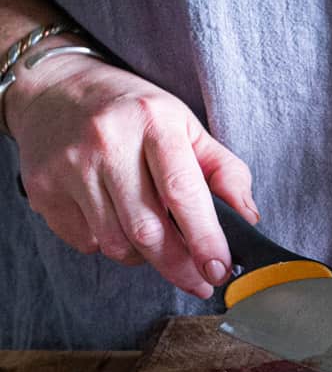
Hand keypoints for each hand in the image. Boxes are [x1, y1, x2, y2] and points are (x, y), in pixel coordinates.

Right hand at [7, 54, 257, 298]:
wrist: (57, 89)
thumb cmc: (135, 114)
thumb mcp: (187, 126)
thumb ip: (224, 171)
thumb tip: (248, 217)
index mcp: (153, 122)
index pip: (183, 193)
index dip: (204, 241)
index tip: (219, 272)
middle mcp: (107, 142)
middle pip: (148, 230)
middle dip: (180, 267)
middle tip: (199, 282)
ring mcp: (70, 166)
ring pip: (117, 244)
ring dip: (144, 257)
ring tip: (155, 238)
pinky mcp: (43, 188)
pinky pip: (87, 242)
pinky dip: (109, 244)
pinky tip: (115, 221)